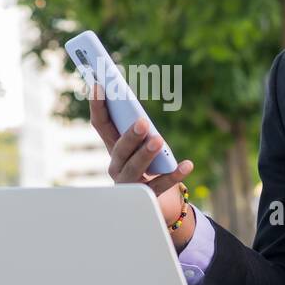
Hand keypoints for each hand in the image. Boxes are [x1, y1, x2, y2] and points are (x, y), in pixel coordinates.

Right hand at [89, 84, 194, 240]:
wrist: (152, 199)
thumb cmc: (145, 162)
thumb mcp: (139, 143)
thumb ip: (136, 125)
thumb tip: (141, 108)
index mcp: (113, 146)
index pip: (100, 124)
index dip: (97, 105)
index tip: (98, 85)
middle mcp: (116, 165)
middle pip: (119, 149)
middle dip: (130, 135)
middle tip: (142, 122)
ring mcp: (129, 182)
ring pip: (135, 168)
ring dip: (146, 153)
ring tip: (159, 140)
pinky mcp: (147, 196)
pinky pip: (160, 185)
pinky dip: (174, 175)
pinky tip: (187, 164)